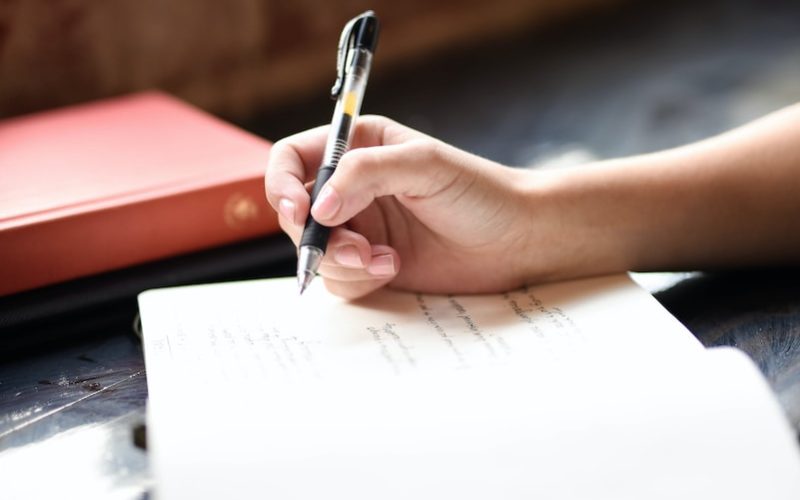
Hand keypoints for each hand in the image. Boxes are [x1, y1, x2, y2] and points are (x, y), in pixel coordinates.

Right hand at [265, 116, 538, 298]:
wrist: (517, 240)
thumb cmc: (480, 192)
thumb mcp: (424, 166)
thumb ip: (366, 174)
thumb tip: (317, 207)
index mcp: (358, 148)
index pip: (293, 160)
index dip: (282, 185)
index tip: (299, 211)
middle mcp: (352, 188)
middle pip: (296, 213)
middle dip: (317, 236)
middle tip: (355, 248)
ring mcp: (360, 229)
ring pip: (314, 252)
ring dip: (341, 262)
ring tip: (384, 261)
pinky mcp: (371, 265)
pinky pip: (338, 280)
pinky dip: (359, 280)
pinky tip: (393, 269)